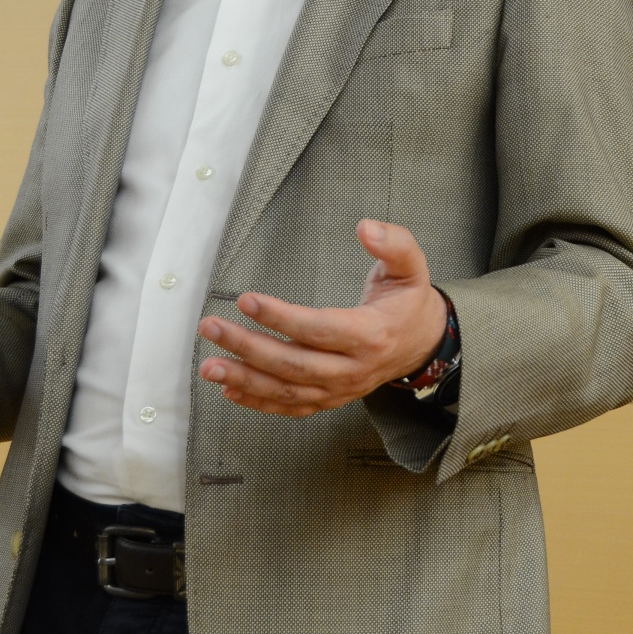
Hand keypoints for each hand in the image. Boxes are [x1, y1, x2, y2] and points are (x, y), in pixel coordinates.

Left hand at [196, 220, 447, 416]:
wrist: (423, 345)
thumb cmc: (409, 302)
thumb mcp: (411, 267)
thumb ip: (394, 243)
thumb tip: (366, 227)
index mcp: (371, 334)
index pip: (319, 329)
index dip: (281, 317)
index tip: (247, 300)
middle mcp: (353, 368)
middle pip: (294, 363)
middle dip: (248, 347)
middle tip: (212, 327)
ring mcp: (341, 389)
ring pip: (287, 390)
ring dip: (244, 379)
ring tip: (209, 366)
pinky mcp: (330, 399)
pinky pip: (291, 407)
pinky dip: (258, 401)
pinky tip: (229, 389)